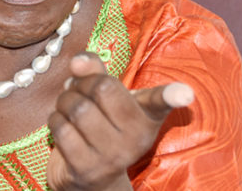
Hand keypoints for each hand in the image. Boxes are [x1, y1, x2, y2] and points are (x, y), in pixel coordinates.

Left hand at [46, 52, 193, 190]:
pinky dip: (55, 120)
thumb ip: (95, 71)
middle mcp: (136, 138)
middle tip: (79, 93)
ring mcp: (113, 156)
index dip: (172, 96)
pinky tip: (62, 127)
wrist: (92, 180)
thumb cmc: (100, 125)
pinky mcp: (87, 169)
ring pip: (77, 107)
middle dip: (80, 84)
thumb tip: (77, 61)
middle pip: (100, 87)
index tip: (186, 94)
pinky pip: (62, 128)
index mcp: (146, 116)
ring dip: (64, 102)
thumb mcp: (105, 96)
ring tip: (69, 110)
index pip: (159, 101)